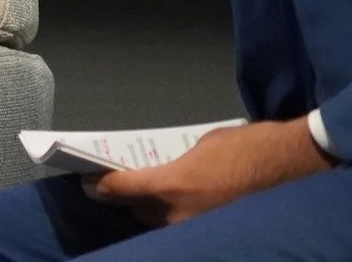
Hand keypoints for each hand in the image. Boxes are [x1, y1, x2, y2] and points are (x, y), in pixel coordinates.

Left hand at [87, 118, 330, 226]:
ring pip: (160, 224)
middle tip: (119, 186)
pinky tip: (176, 207)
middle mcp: (179, 215)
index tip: (87, 182)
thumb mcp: (200, 146)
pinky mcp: (216, 234)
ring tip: (150, 197)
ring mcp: (198, 229)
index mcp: (171, 186)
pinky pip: (184, 228)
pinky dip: (176, 219)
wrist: (292, 167)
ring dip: (153, 212)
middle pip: (136, 211)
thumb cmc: (246, 148)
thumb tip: (161, 172)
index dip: (98, 187)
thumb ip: (174, 164)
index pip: (117, 190)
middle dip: (126, 199)